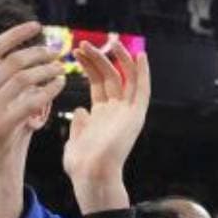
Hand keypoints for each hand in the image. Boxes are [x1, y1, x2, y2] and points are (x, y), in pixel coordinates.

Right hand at [0, 21, 65, 185]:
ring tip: (62, 67)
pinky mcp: (2, 126)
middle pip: (13, 62)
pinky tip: (60, 86)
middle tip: (57, 51)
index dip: (16, 34)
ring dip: (47, 70)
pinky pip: (31, 101)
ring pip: (24, 79)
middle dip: (38, 53)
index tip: (36, 26)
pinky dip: (48, 91)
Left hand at [63, 39, 151, 208]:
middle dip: (98, 59)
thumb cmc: (81, 167)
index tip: (76, 52)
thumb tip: (80, 110)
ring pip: (125, 79)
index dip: (89, 66)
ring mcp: (127, 113)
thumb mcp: (74, 141)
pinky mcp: (135, 116)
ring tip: (107, 42)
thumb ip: (79, 125)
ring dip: (117, 59)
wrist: (92, 176)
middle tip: (84, 44)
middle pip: (110, 77)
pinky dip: (142, 73)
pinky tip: (139, 55)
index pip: (98, 84)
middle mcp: (116, 112)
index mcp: (101, 117)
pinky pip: (142, 90)